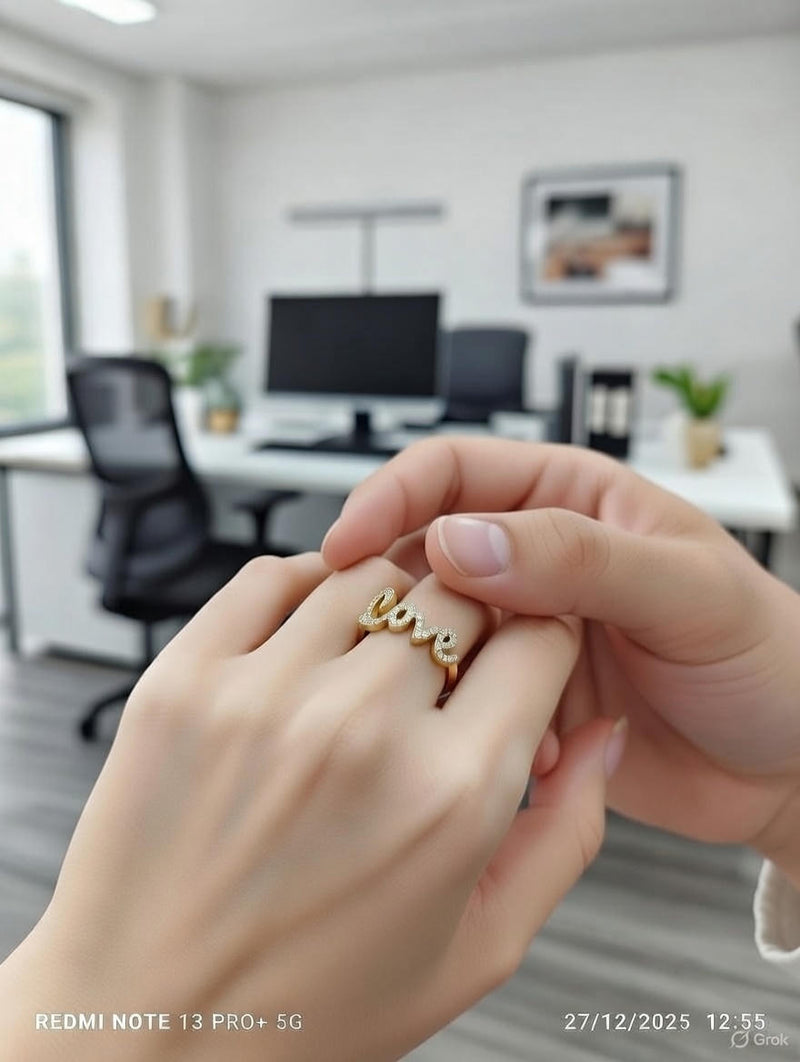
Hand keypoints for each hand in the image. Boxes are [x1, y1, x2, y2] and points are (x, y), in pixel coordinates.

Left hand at [2, 550, 620, 1061]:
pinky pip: (267, 577)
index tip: (523, 652)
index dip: (543, 638)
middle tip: (451, 661)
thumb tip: (602, 735)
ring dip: (390, 601)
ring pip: (367, 574)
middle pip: (459, 591)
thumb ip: (566, 833)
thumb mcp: (480, 948)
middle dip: (474, 617)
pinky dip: (305, 584)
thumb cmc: (309, 1003)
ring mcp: (262, 696)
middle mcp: (358, 730)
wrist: (146, 1026)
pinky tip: (310, 634)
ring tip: (375, 657)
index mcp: (449, 797)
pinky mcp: (183, 681)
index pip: (538, 639)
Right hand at [322, 438, 799, 887]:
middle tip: (392, 640)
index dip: (392, 497)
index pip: (454, 472)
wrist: (790, 764)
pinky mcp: (525, 698)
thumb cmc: (766, 657)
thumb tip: (460, 541)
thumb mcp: (686, 590)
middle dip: (402, 594)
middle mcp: (538, 561)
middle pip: (426, 552)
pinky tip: (527, 752)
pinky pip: (465, 701)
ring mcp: (527, 631)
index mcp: (571, 500)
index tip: (347, 542)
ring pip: (438, 633)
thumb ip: (576, 556)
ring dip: (443, 670)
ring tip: (478, 704)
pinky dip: (475, 726)